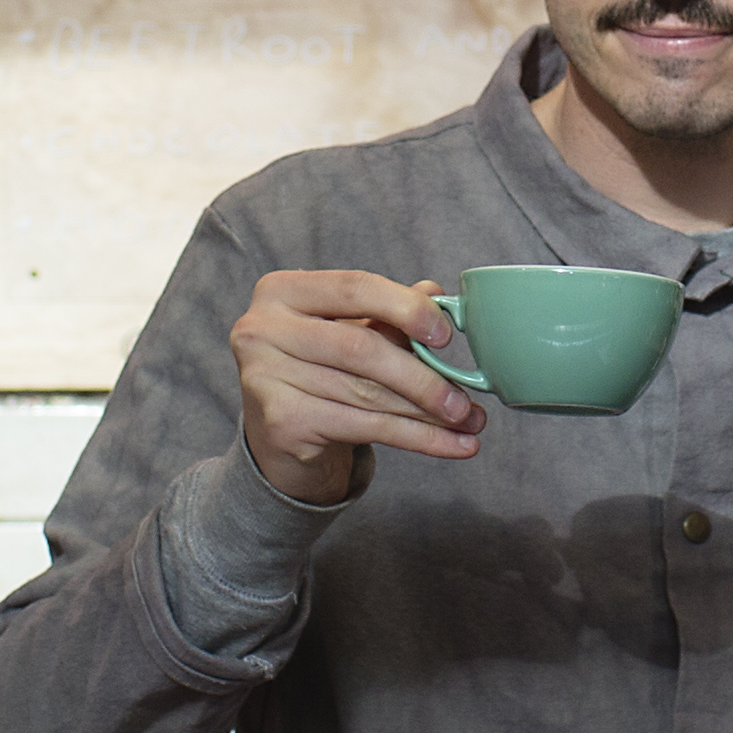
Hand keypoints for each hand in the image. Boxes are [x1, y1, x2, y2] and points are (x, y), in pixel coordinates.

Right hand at [232, 270, 479, 505]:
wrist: (279, 437)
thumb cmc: (319, 370)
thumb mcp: (351, 331)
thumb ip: (388, 312)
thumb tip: (435, 294)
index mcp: (282, 290)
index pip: (354, 288)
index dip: (405, 308)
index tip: (446, 335)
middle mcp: (263, 329)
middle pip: (361, 348)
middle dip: (423, 377)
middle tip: (467, 400)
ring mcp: (266, 377)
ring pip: (367, 394)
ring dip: (427, 414)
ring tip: (470, 424)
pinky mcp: (282, 422)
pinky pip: (365, 428)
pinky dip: (417, 438)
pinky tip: (452, 445)